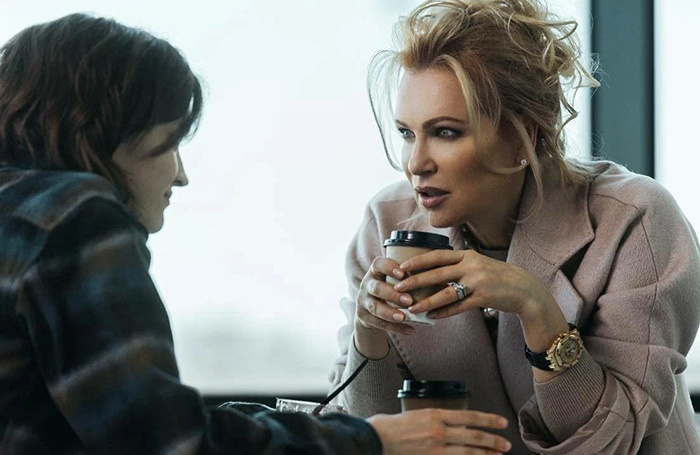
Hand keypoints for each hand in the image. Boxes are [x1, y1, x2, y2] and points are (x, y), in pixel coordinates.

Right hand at [355, 257, 416, 334]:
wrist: (371, 309)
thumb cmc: (392, 289)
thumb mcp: (394, 280)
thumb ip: (409, 278)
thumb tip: (440, 281)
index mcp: (375, 271)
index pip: (378, 264)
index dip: (389, 268)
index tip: (402, 273)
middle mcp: (366, 284)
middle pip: (376, 288)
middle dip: (392, 294)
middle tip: (409, 300)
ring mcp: (363, 301)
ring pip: (375, 307)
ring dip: (390, 313)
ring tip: (404, 317)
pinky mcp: (364, 317)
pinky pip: (379, 323)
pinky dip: (396, 328)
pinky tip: (410, 330)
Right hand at [367, 408, 511, 454]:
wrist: (380, 437)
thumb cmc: (398, 424)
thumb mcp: (422, 413)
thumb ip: (441, 419)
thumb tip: (463, 425)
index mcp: (436, 415)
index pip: (470, 417)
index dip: (488, 420)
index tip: (502, 423)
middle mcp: (439, 431)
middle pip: (473, 436)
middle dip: (492, 440)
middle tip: (506, 444)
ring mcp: (436, 448)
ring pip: (468, 452)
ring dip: (485, 454)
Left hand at [396, 249, 570, 376]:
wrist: (525, 290)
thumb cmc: (498, 277)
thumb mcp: (478, 265)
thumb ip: (459, 266)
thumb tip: (434, 272)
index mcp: (467, 255)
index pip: (437, 256)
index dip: (418, 261)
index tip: (401, 267)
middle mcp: (471, 265)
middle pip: (437, 273)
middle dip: (415, 281)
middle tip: (398, 287)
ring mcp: (478, 281)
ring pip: (446, 292)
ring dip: (427, 301)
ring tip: (412, 308)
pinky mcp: (484, 297)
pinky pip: (459, 306)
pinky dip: (444, 312)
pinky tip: (432, 317)